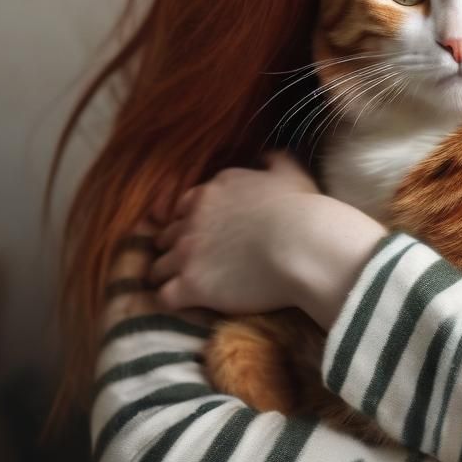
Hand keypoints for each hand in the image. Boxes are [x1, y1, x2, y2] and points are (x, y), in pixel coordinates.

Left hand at [150, 151, 388, 329]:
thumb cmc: (301, 208)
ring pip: (159, 267)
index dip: (191, 221)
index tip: (204, 234)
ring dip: (170, 276)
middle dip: (176, 248)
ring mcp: (188, 252)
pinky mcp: (190, 284)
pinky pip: (164, 296)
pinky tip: (186, 305)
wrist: (303, 245)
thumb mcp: (289, 172)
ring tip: (185, 287)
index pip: (184, 207)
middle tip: (194, 262)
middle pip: (167, 236)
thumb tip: (266, 156)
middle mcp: (193, 218)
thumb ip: (273, 159)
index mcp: (213, 190)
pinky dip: (172, 301)